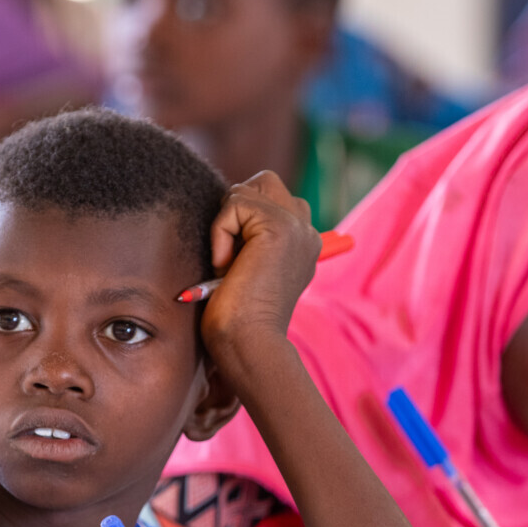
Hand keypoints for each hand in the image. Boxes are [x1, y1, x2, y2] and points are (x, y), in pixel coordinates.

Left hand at [199, 172, 320, 365]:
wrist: (248, 343)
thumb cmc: (237, 319)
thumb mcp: (247, 269)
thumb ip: (251, 238)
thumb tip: (232, 204)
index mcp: (304, 244)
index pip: (272, 199)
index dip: (243, 220)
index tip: (237, 264)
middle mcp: (307, 232)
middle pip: (264, 183)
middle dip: (236, 209)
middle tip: (233, 255)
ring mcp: (298, 227)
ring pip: (247, 190)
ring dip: (226, 225)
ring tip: (231, 264)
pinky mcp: (281, 226)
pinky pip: (234, 204)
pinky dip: (220, 233)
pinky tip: (228, 266)